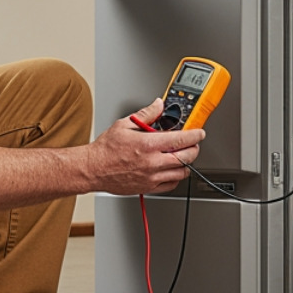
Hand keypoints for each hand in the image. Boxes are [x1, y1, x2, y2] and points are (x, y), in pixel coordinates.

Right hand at [86, 99, 205, 195]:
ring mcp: (151, 177)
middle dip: (194, 149)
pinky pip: (171, 185)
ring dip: (186, 164)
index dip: (195, 135)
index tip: (199, 133)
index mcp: (148, 144)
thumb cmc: (105, 149)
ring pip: (181, 173)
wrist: (92, 169)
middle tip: (193, 144)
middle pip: (186, 157)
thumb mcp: (124, 125)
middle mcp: (152, 162)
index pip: (181, 139)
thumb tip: (158, 105)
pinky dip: (176, 177)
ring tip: (183, 156)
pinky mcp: (148, 187)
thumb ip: (146, 115)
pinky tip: (171, 170)